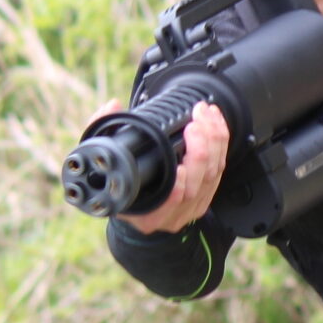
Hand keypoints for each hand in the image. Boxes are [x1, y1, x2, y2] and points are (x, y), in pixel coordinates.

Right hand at [105, 99, 229, 233]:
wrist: (131, 206)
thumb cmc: (116, 183)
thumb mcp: (102, 162)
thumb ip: (101, 133)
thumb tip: (112, 106)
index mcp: (146, 214)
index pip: (169, 202)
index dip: (178, 186)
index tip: (179, 166)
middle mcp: (171, 216)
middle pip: (197, 185)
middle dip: (201, 151)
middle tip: (195, 124)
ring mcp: (190, 209)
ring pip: (213, 176)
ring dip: (214, 142)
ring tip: (206, 115)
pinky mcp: (204, 198)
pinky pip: (220, 170)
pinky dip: (221, 144)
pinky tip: (215, 124)